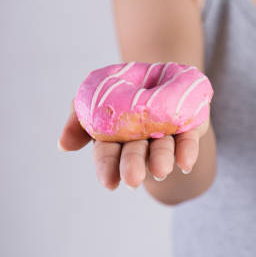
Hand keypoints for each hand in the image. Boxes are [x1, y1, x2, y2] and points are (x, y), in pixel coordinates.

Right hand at [57, 100, 209, 189]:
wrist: (160, 74)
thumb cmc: (123, 89)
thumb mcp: (94, 94)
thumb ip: (78, 118)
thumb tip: (63, 145)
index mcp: (115, 136)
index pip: (108, 153)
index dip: (107, 167)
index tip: (110, 182)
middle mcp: (141, 140)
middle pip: (135, 154)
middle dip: (133, 166)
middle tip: (134, 179)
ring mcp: (166, 135)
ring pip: (163, 149)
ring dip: (161, 160)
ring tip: (161, 171)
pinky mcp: (189, 127)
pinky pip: (189, 141)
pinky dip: (186, 152)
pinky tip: (185, 164)